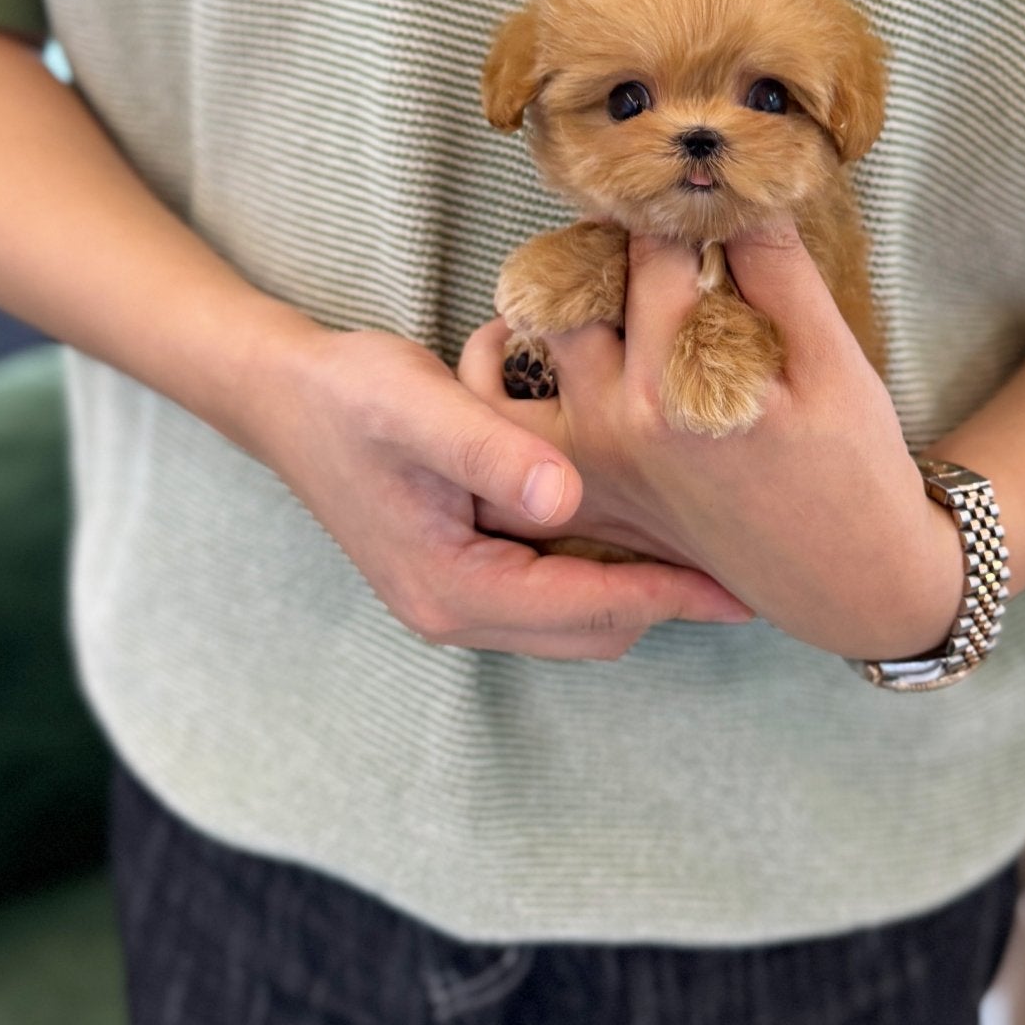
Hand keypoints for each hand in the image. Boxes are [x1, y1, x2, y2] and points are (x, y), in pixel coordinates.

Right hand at [242, 320, 750, 658]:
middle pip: (592, 631)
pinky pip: (555, 592)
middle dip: (667, 602)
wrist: (282, 394)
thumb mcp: (422, 404)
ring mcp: (457, 598)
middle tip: (743, 566)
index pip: (590, 609)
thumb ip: (493, 449)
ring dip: (639, 588)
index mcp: (452, 588)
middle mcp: (455, 611)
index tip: (741, 584)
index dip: (671, 595)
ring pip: (578, 618)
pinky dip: (604, 570)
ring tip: (709, 548)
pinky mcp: (463, 573)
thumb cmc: (350, 393)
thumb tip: (566, 494)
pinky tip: (645, 525)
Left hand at [460, 225, 966, 661]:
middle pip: (575, 286)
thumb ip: (778, 269)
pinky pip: (514, 423)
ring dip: (557, 297)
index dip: (674, 204)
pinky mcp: (586, 489)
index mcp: (682, 384)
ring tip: (609, 279)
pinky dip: (509, 375)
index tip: (689, 182)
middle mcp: (618, 421)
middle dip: (610, 243)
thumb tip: (735, 185)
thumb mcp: (835, 362)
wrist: (848, 582)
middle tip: (651, 227)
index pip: (652, 249)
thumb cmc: (854, 471)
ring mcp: (590, 461)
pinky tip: (545, 340)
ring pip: (530, 345)